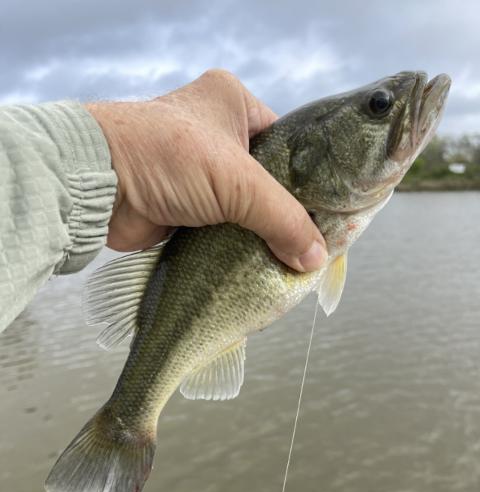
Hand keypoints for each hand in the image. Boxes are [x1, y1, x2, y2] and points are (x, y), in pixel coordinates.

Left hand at [85, 69, 326, 271]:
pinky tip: (256, 261)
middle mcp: (216, 133)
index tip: (326, 213)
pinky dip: (235, 243)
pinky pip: (222, 225)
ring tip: (289, 257)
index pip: (287, 144)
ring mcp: (197, 171)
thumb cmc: (166, 158)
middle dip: (283, 211)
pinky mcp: (184, 204)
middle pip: (266, 179)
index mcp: (233, 104)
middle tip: (310, 240)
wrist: (98, 186)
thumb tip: (316, 258)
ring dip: (258, 231)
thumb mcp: (238, 183)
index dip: (307, 180)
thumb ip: (283, 219)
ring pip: (244, 206)